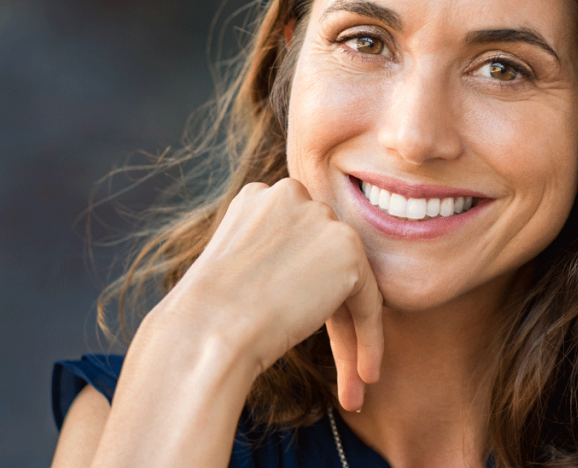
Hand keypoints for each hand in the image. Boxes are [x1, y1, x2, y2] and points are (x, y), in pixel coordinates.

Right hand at [160, 177, 382, 410]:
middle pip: (325, 264)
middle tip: (339, 368)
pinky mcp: (348, 250)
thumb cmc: (207, 316)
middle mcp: (292, 195)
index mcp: (260, 197)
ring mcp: (322, 218)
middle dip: (331, 316)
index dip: (303, 294)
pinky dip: (370, 340)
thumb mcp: (236, 270)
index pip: (299, 248)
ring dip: (351, 335)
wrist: (207, 330)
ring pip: (349, 285)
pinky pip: (369, 302)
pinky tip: (366, 376)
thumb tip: (304, 280)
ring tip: (354, 381)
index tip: (299, 330)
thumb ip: (274, 260)